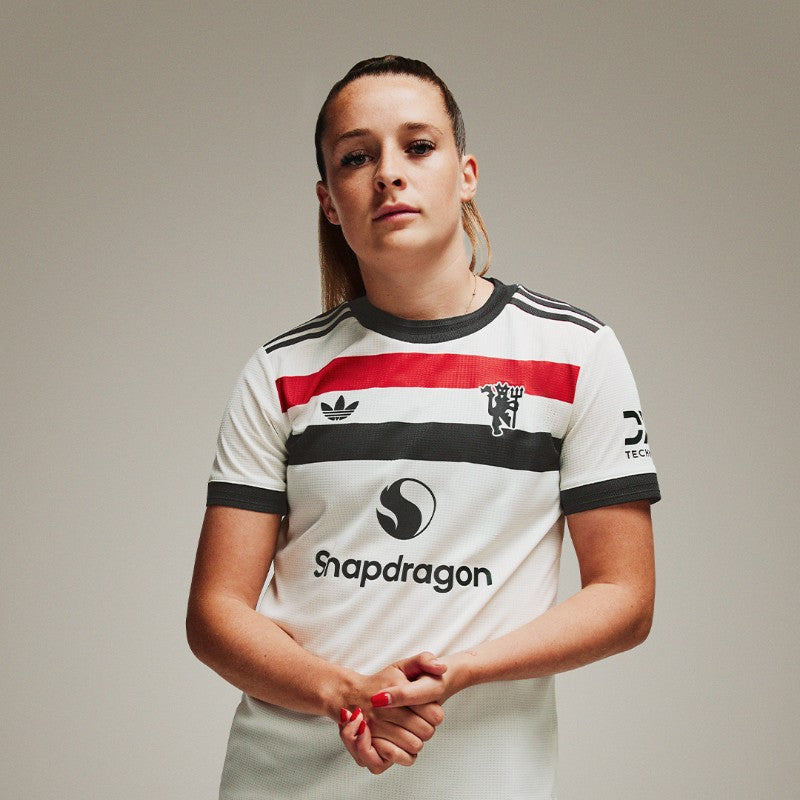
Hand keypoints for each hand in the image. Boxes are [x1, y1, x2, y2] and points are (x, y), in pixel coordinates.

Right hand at [337, 652, 446, 773]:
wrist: (350, 695)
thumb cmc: (381, 681)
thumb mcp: (402, 665)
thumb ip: (424, 660)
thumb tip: (442, 668)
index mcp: (398, 691)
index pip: (435, 714)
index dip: (435, 713)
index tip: (427, 709)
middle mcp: (385, 710)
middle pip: (426, 732)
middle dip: (426, 728)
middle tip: (418, 721)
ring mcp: (376, 728)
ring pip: (414, 746)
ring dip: (416, 741)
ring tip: (410, 732)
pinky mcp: (369, 744)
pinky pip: (395, 758)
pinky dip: (403, 756)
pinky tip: (402, 746)